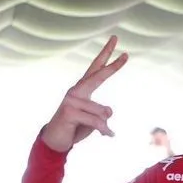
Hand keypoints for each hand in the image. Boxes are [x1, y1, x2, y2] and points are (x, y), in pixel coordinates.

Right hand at [42, 35, 128, 151]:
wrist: (55, 141)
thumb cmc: (76, 128)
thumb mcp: (94, 120)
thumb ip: (102, 113)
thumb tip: (108, 111)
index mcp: (83, 89)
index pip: (96, 69)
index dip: (106, 56)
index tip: (115, 40)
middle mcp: (76, 90)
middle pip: (98, 75)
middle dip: (113, 66)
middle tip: (127, 54)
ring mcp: (71, 99)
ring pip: (103, 111)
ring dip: (105, 125)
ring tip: (102, 131)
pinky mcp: (68, 111)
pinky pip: (97, 121)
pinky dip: (105, 130)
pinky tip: (108, 135)